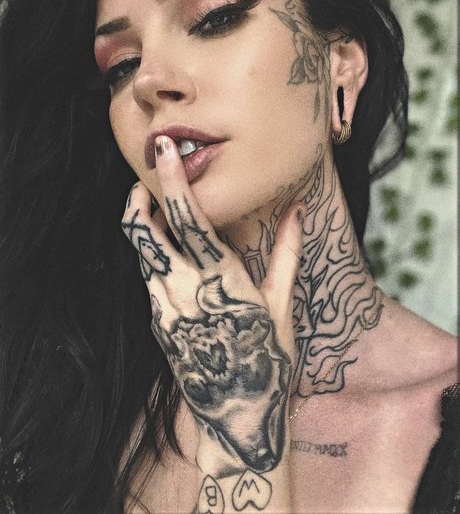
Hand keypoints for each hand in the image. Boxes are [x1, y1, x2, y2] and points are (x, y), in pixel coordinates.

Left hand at [122, 136, 303, 474]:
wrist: (237, 413)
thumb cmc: (268, 357)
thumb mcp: (283, 305)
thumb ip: (286, 253)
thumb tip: (295, 211)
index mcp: (220, 277)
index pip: (188, 219)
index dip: (173, 180)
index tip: (163, 149)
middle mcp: (184, 288)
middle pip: (142, 231)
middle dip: (139, 199)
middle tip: (149, 182)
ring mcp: (165, 307)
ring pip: (142, 253)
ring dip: (148, 229)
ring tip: (165, 218)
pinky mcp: (157, 322)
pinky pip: (150, 280)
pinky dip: (157, 261)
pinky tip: (178, 264)